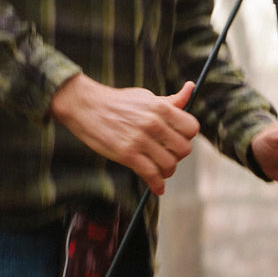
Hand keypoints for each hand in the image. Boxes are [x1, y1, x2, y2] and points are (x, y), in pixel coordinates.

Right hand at [50, 75, 199, 195]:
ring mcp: (140, 139)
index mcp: (160, 107)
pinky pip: (151, 175)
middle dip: (178, 156)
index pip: (192, 128)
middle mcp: (153, 123)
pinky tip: (156, 188)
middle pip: (184, 149)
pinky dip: (156, 185)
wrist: (86, 106)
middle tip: (167, 155)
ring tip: (160, 170)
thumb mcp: (145, 97)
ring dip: (167, 171)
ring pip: (169, 165)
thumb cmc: (117, 102)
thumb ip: (170, 100)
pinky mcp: (127, 154)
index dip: (187, 137)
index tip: (178, 140)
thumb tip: (190, 88)